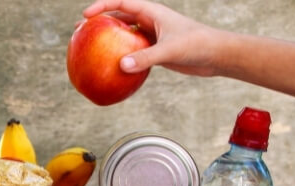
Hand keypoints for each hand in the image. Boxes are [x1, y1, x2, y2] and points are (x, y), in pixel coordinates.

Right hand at [82, 0, 223, 76]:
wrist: (216, 55)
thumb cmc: (197, 45)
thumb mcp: (170, 51)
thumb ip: (145, 58)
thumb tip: (121, 66)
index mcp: (151, 12)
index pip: (121, 4)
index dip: (102, 6)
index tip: (86, 16)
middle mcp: (149, 21)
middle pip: (118, 18)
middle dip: (98, 23)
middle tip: (78, 31)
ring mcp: (151, 37)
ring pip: (123, 36)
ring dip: (107, 41)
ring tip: (88, 49)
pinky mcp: (154, 52)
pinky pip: (131, 54)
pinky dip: (119, 59)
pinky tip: (109, 70)